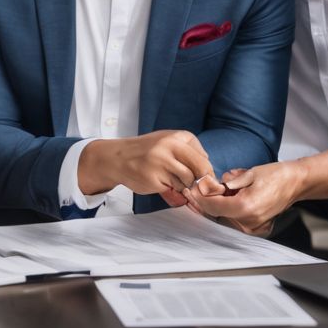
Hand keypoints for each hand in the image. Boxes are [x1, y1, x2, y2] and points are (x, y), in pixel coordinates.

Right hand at [78, 130, 212, 198]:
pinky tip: (160, 183)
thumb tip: (209, 174)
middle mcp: (170, 146)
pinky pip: (173, 190)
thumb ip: (188, 153)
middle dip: (201, 181)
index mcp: (177, 136)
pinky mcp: (154, 178)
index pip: (203, 157)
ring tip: (171, 181)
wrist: (118, 158)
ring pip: (187, 181)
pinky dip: (171, 191)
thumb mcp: (168, 143)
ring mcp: (161, 162)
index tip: (202, 178)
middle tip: (196, 186)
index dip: (206, 171)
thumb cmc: (146, 152)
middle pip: (200, 168)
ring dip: (183, 186)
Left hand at [183, 162, 305, 235]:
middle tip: (196, 188)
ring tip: (216, 188)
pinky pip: (233, 218)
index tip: (192, 188)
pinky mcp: (254, 227)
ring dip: (216, 203)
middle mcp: (249, 222)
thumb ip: (226, 183)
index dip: (200, 197)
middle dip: (205, 200)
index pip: (213, 206)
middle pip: (216, 213)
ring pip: (223, 216)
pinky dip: (226, 207)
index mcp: (246, 207)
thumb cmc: (276, 176)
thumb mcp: (248, 174)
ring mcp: (252, 227)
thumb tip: (206, 186)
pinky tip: (227, 195)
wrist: (296, 183)